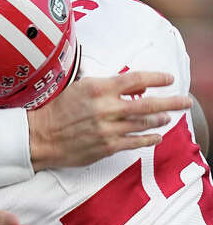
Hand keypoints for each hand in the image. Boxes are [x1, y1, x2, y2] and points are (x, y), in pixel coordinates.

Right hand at [29, 71, 188, 168]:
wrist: (39, 137)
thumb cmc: (56, 110)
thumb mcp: (79, 87)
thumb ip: (106, 85)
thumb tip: (135, 88)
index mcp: (98, 89)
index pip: (136, 79)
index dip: (157, 78)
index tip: (169, 79)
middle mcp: (106, 108)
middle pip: (148, 103)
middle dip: (171, 102)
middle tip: (185, 101)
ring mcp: (107, 129)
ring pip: (143, 123)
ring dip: (159, 120)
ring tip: (167, 117)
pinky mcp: (106, 146)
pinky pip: (134, 142)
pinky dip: (148, 139)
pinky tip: (156, 136)